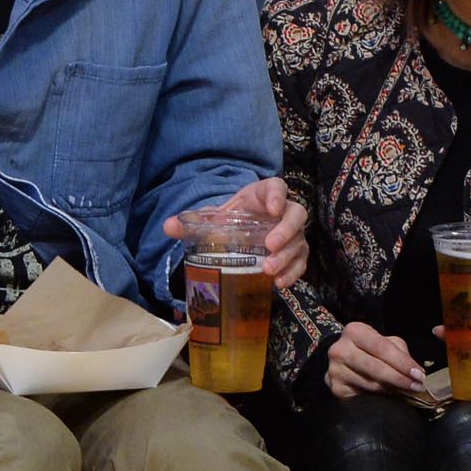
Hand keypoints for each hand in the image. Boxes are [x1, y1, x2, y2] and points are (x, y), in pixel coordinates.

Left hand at [165, 178, 308, 287]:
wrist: (239, 234)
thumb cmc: (230, 221)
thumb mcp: (213, 219)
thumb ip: (193, 222)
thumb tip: (169, 226)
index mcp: (263, 196)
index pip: (277, 187)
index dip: (277, 195)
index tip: (271, 209)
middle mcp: (283, 212)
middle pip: (296, 214)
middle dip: (285, 230)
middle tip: (269, 246)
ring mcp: (292, 234)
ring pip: (299, 241)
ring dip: (287, 256)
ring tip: (268, 270)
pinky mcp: (295, 253)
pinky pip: (301, 262)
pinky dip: (293, 273)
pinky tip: (279, 284)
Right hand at [325, 321, 423, 397]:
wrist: (342, 359)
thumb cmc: (370, 349)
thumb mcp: (385, 342)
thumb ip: (399, 352)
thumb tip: (416, 373)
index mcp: (354, 331)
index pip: (382, 348)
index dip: (402, 363)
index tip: (420, 375)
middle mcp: (340, 349)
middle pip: (375, 368)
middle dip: (400, 379)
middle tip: (417, 387)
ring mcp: (335, 370)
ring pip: (370, 384)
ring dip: (392, 389)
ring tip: (406, 391)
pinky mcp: (335, 388)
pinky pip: (363, 395)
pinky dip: (379, 397)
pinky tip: (387, 395)